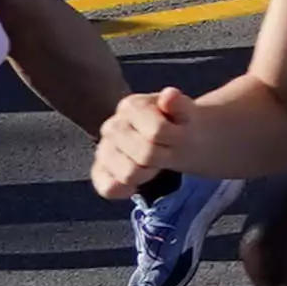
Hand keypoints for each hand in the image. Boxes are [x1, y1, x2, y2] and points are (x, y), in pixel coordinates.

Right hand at [94, 85, 198, 200]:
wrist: (174, 135)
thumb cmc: (178, 122)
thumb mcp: (186, 111)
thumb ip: (180, 104)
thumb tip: (169, 96)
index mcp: (131, 106)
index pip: (158, 132)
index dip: (175, 138)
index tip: (179, 134)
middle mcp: (112, 126)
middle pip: (145, 155)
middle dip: (163, 156)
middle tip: (168, 151)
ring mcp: (103, 149)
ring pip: (128, 174)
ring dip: (148, 173)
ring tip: (154, 165)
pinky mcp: (100, 170)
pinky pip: (107, 187)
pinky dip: (124, 190)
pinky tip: (136, 186)